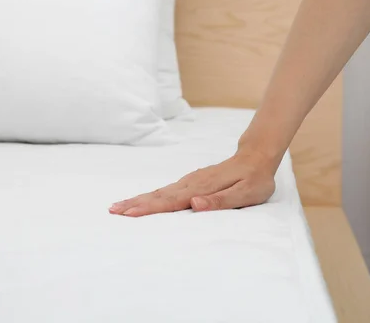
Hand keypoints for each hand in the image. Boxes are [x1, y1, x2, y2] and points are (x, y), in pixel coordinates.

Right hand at [108, 150, 277, 216]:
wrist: (256, 157)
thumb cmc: (254, 179)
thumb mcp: (246, 194)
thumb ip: (220, 201)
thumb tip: (195, 204)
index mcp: (202, 188)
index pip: (171, 201)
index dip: (149, 208)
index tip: (129, 213)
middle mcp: (192, 183)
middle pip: (159, 195)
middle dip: (135, 203)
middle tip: (112, 211)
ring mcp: (190, 181)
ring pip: (160, 192)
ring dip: (139, 199)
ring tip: (118, 206)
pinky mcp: (191, 181)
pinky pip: (167, 190)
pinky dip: (151, 196)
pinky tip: (142, 200)